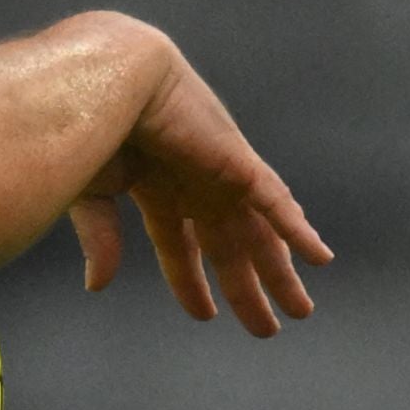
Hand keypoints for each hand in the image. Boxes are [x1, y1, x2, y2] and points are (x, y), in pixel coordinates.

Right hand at [67, 39, 330, 335]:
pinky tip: (320, 259)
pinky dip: (298, 231)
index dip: (192, 283)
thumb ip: (101, 240)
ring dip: (282, 272)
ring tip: (300, 310)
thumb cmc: (89, 127)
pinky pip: (277, 204)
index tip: (206, 315)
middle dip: (248, 288)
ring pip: (261, 234)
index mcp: (158, 190)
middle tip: (268, 328)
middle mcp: (196, 186)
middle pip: (232, 248)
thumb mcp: (92, 195)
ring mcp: (221, 176)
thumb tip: (98, 287)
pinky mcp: (239, 165)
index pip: (182, 247)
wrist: (109, 81)